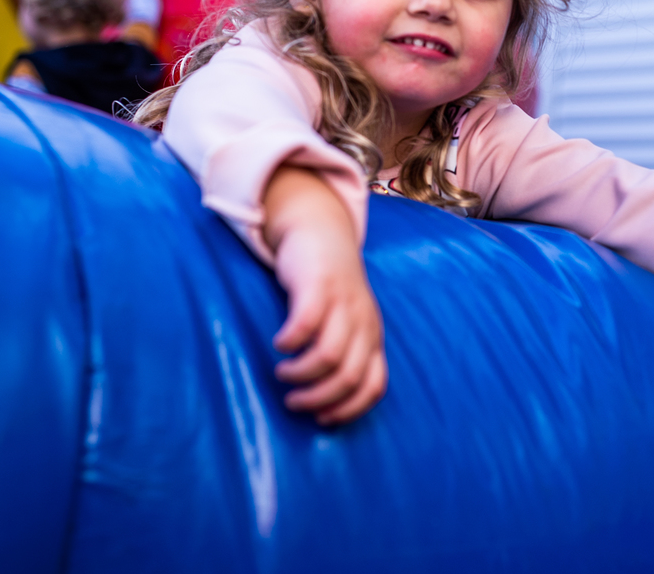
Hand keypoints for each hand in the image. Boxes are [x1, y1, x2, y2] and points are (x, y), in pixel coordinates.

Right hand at [264, 167, 387, 424]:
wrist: (321, 233)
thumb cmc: (329, 289)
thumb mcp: (346, 322)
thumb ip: (344, 353)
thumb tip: (324, 404)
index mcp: (372, 336)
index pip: (374, 385)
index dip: (349, 409)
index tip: (322, 419)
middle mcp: (363, 322)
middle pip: (350, 377)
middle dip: (319, 399)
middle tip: (293, 403)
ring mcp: (343, 303)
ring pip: (330, 356)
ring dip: (302, 375)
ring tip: (283, 374)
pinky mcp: (319, 286)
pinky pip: (306, 325)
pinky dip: (291, 342)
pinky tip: (280, 344)